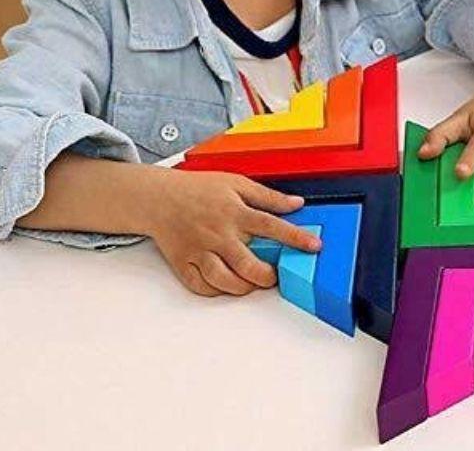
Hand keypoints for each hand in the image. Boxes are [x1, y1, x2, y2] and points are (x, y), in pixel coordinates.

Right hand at [148, 169, 321, 296]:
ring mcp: (200, 250)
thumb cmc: (199, 189)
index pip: (271, 225)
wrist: (159, 197)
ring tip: (252, 281)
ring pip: (225, 280)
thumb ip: (268, 196)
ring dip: (244, 287)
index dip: (295, 237)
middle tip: (274, 275)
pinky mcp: (184, 263)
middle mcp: (218, 233)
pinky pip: (202, 286)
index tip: (314, 246)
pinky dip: (216, 290)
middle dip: (267, 276)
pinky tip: (226, 283)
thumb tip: (296, 204)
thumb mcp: (236, 183)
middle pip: (248, 263)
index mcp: (234, 211)